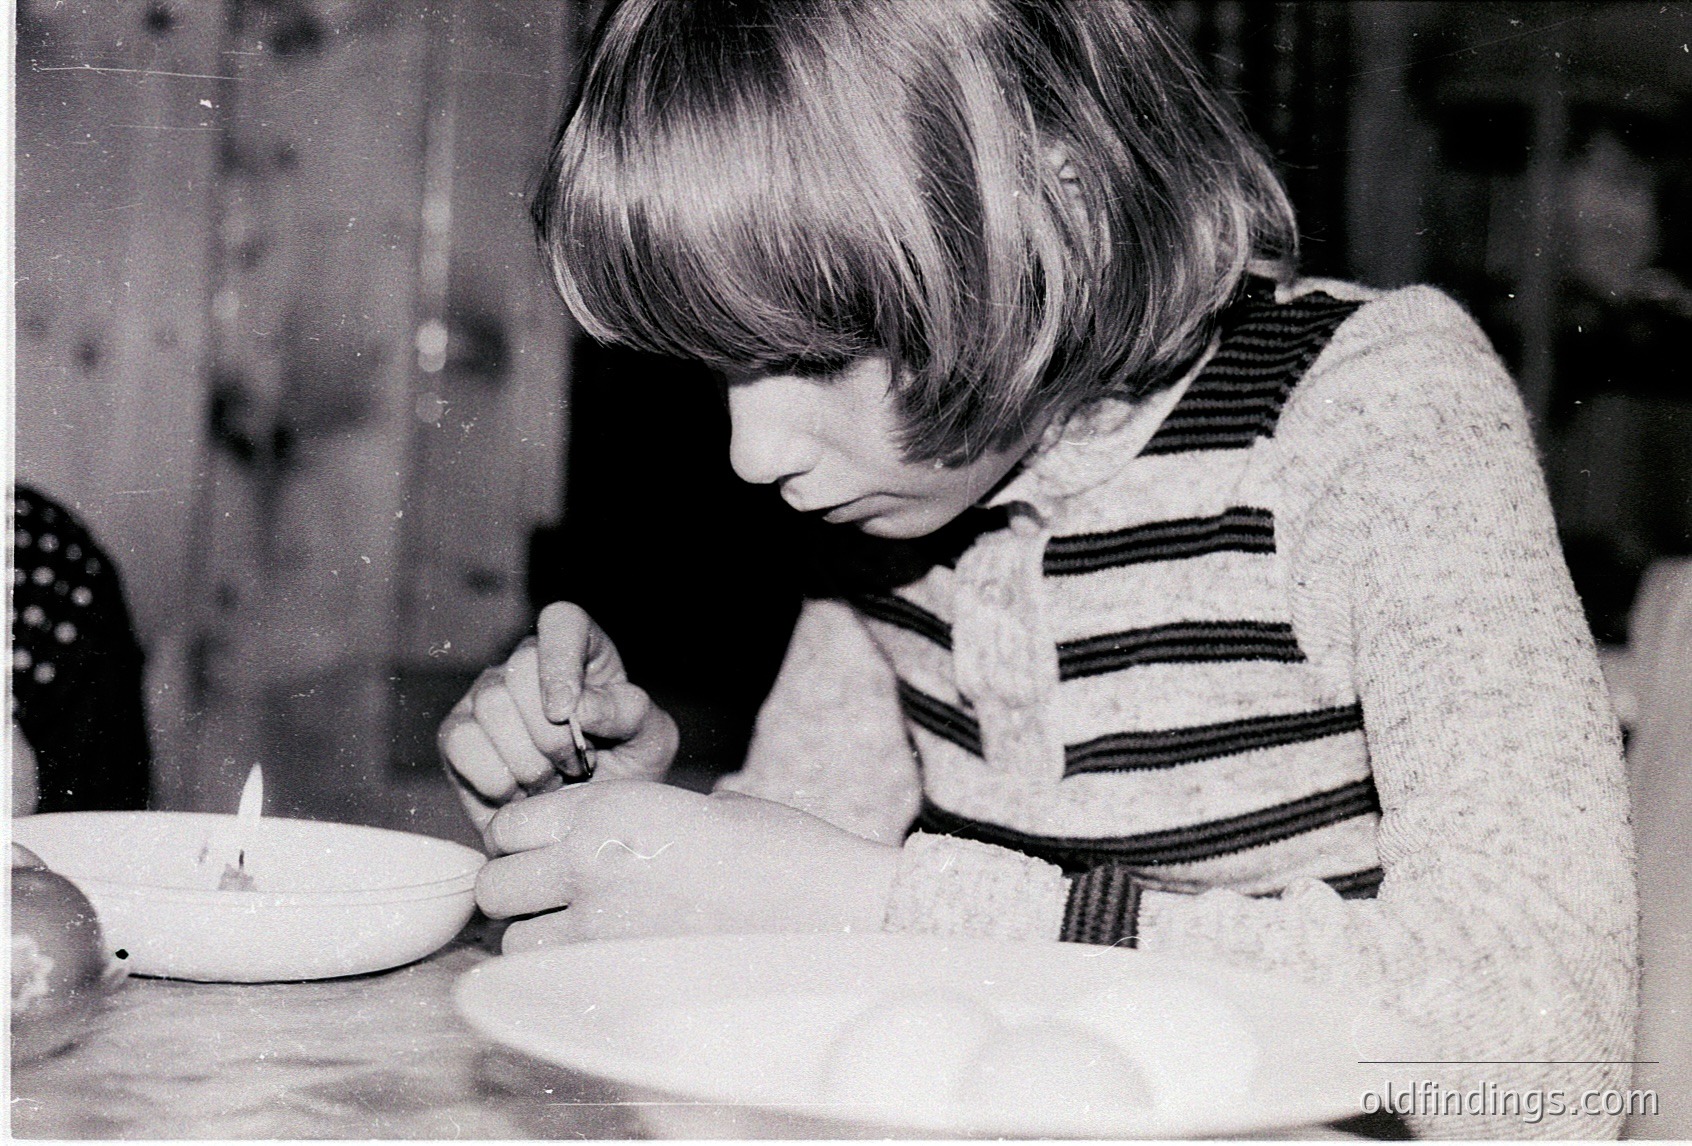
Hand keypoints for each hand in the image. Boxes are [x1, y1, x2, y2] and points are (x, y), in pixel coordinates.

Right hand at [438, 602, 679, 838]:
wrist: (585, 828)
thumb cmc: (626, 775)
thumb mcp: (652, 742)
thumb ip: (629, 712)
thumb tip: (580, 705)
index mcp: (581, 653)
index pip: (562, 621)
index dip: (560, 660)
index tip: (567, 712)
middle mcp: (527, 666)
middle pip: (520, 668)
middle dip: (552, 732)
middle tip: (574, 763)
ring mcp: (486, 698)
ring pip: (492, 708)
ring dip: (529, 762)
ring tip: (552, 781)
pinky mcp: (457, 736)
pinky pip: (462, 743)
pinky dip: (496, 780)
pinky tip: (519, 793)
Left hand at [475, 780, 900, 949]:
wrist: (831, 904)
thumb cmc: (776, 849)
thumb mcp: (690, 805)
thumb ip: (626, 819)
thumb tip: (582, 843)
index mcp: (610, 809)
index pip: (508, 826)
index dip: (522, 842)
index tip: (547, 853)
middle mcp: (591, 864)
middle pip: (495, 887)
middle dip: (515, 894)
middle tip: (554, 900)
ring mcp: (602, 928)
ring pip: (513, 943)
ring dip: (536, 941)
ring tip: (582, 935)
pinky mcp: (622, 979)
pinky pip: (555, 984)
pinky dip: (566, 977)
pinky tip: (607, 965)